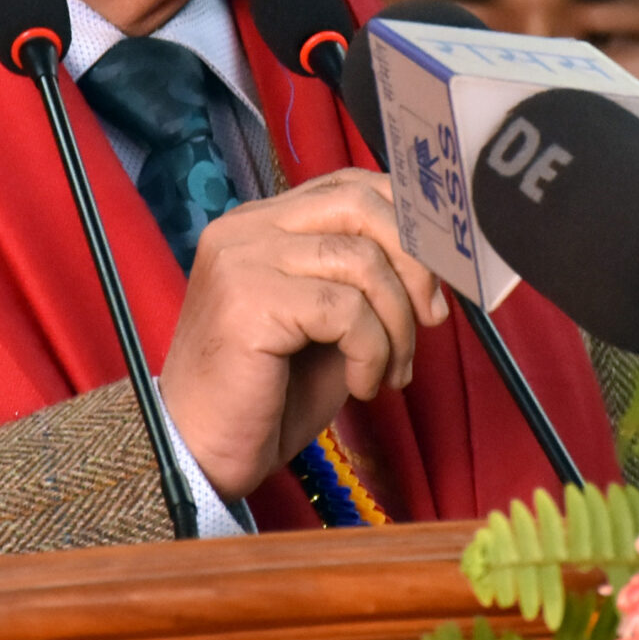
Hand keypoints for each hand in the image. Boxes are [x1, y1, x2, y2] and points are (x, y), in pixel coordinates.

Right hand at [156, 168, 445, 498]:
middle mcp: (246, 228)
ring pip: (362, 260)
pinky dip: (372, 351)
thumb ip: (367, 279)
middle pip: (361, 205)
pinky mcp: (247, 300)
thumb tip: (437, 259)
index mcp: (262, 223)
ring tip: (388, 370)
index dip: (408, 222)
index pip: (351, 185)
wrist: (200, 454)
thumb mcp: (330, 323)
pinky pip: (347, 309)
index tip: (438, 276)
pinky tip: (360, 384)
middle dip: (415, 264)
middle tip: (429, 319)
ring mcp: (241, 259)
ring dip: (396, 324)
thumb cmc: (268, 394)